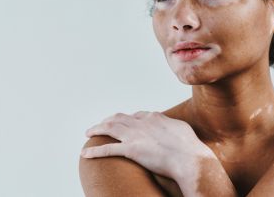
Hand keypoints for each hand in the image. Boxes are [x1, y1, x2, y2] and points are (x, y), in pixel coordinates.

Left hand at [80, 111, 214, 178]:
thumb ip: (171, 125)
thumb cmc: (189, 146)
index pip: (136, 115)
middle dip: (107, 120)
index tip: (123, 122)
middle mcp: (141, 123)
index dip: (127, 118)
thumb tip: (170, 126)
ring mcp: (135, 136)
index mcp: (154, 117)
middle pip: (119, 118)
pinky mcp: (131, 150)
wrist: (188, 158)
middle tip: (100, 125)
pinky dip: (94, 151)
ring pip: (110, 129)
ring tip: (88, 133)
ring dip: (96, 129)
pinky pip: (107, 149)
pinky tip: (85, 153)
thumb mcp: (181, 128)